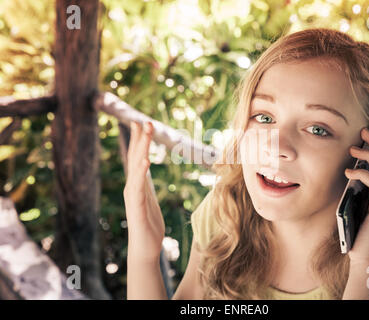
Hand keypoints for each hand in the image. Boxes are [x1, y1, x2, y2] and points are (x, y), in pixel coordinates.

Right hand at [123, 121, 164, 260]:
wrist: (144, 249)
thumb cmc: (148, 226)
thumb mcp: (148, 200)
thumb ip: (145, 185)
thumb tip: (145, 172)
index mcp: (137, 185)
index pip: (138, 158)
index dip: (140, 141)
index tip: (143, 123)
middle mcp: (132, 187)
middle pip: (136, 158)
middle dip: (141, 139)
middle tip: (144, 120)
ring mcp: (133, 196)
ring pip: (136, 168)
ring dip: (141, 149)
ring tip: (145, 133)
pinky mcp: (136, 207)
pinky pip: (138, 187)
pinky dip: (141, 173)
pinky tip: (145, 161)